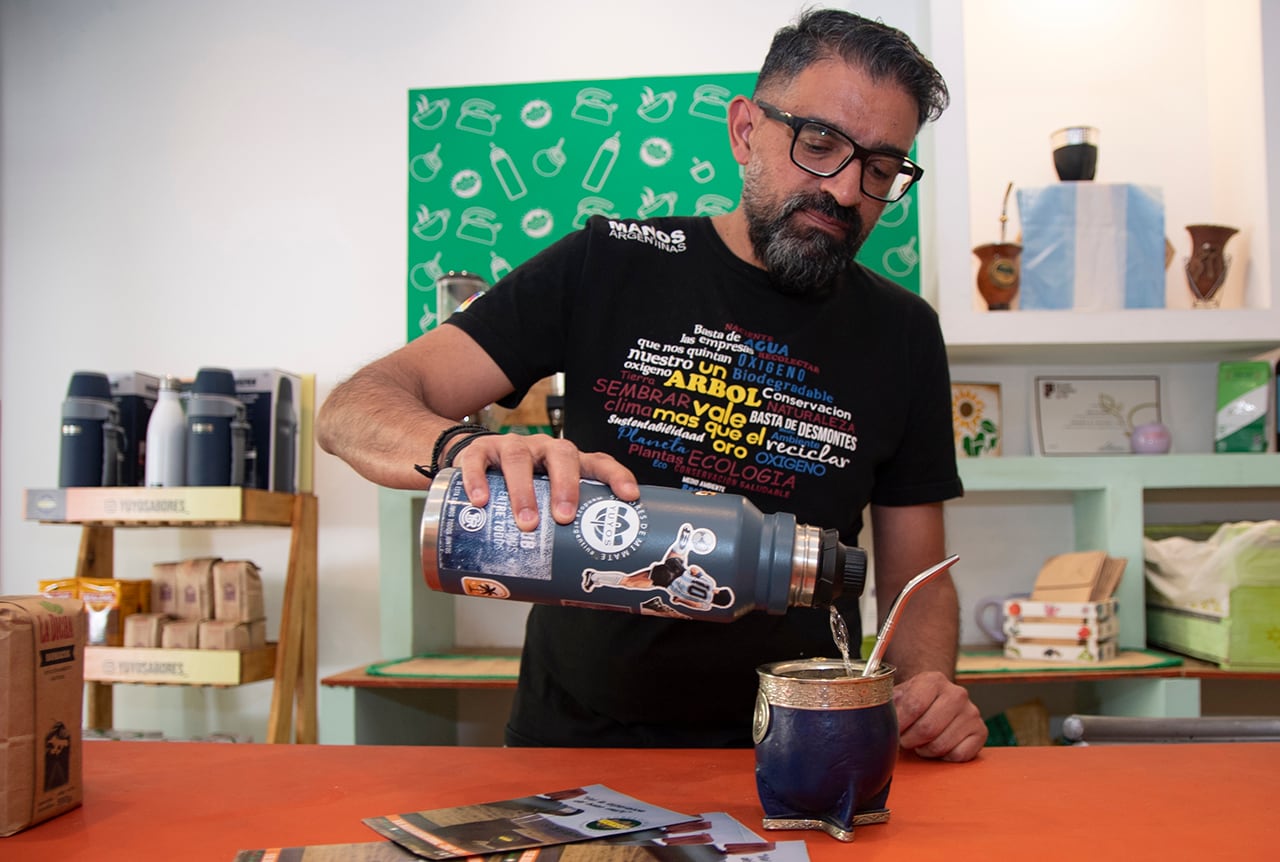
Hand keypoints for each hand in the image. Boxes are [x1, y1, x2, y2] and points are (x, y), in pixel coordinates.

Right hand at [450, 432, 638, 529]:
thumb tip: (573, 591)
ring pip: (519, 459)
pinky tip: (481, 502)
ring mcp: (512, 446)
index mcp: (569, 461)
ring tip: (526, 521)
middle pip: (562, 455)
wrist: (479, 462)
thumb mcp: (545, 504)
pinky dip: (478, 480)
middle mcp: (544, 449)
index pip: (599, 462)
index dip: (617, 476)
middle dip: (566, 486)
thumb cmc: (523, 489)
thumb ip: (558, 533)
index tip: (630, 497)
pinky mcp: (479, 450)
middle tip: (564, 517)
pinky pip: (478, 460)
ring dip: (524, 491)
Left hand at [892, 671, 986, 761]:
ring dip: (924, 750)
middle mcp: (957, 694)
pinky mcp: (981, 732)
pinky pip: (959, 755)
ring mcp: (972, 713)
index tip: (893, 731)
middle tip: (905, 740)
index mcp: (934, 680)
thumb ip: (888, 705)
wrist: (938, 701)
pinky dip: (944, 757)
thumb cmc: (914, 701)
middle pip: (927, 729)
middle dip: (910, 740)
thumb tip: (876, 718)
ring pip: (941, 745)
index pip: (913, 706)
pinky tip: (938, 745)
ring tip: (920, 742)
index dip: (900, 725)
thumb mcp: (899, 696)